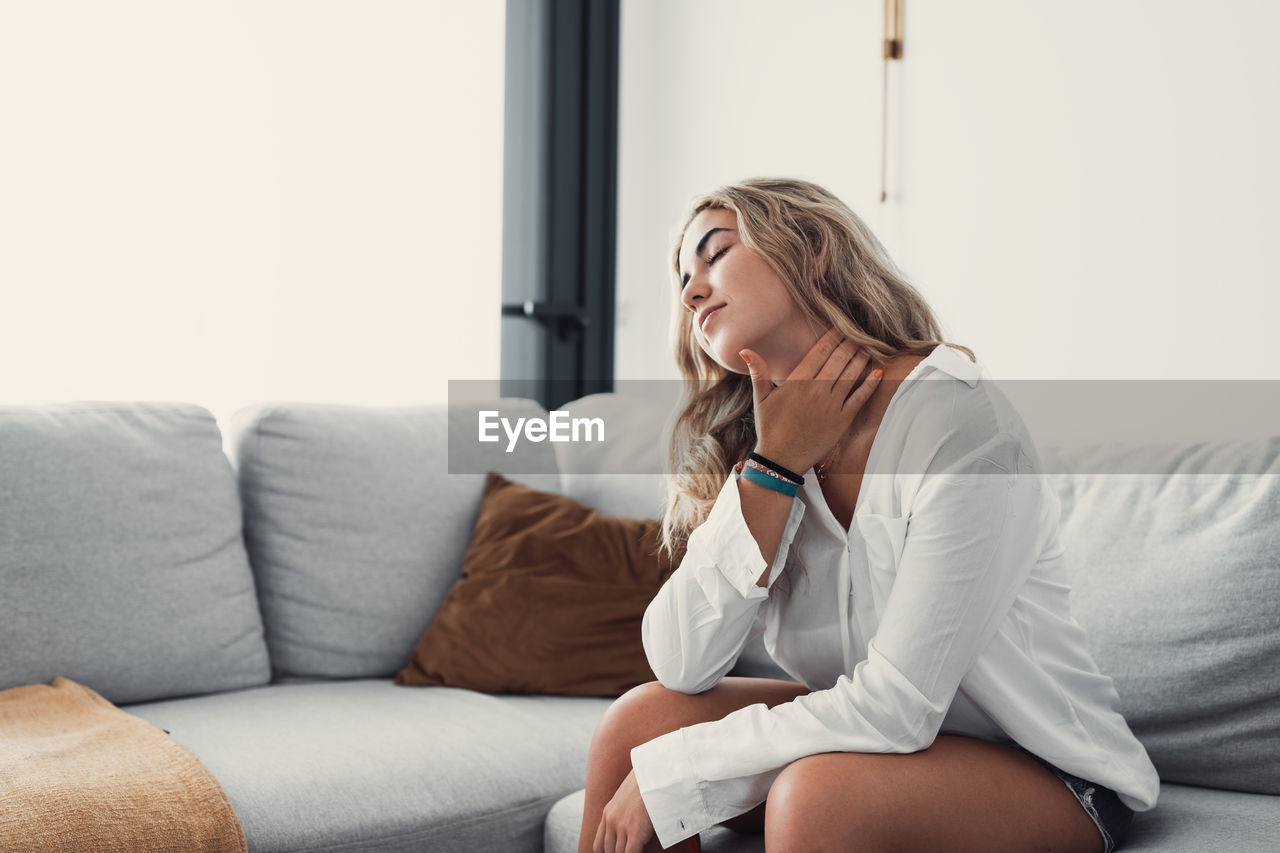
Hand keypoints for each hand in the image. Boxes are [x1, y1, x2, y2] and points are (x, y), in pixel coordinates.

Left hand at [593, 768, 656, 852]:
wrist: (653, 775)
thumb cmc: (646, 783)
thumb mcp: (626, 797)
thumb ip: (623, 811)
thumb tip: (631, 821)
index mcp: (607, 813)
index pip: (599, 844)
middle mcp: (610, 821)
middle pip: (608, 851)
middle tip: (627, 851)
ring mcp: (621, 827)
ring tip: (636, 850)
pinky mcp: (634, 832)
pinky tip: (641, 852)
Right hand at [739, 327, 882, 474]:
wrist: (780, 461)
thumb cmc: (770, 428)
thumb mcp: (761, 399)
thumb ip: (758, 372)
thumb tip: (745, 350)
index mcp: (798, 382)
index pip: (820, 351)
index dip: (833, 336)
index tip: (841, 327)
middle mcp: (817, 390)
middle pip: (839, 359)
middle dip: (851, 343)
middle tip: (859, 332)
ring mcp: (832, 406)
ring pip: (852, 374)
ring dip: (862, 358)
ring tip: (869, 346)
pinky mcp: (842, 420)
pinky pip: (860, 398)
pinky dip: (870, 384)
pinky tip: (878, 372)